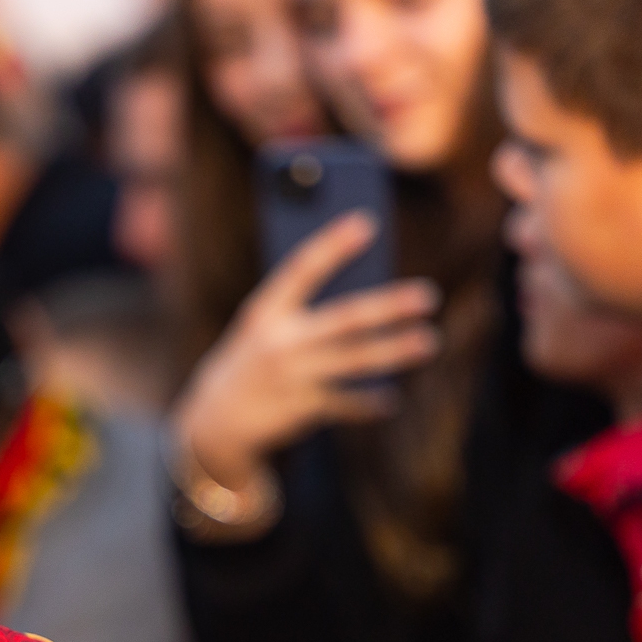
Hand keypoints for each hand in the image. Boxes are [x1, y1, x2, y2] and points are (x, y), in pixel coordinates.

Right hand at [174, 212, 438, 487]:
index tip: (366, 222)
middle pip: (343, 319)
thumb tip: (367, 286)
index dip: (332, 245)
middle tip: (428, 295)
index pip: (301, 269)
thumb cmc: (253, 358)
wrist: (214, 420)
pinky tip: (390, 399)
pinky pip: (343, 405)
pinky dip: (368, 403)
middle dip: (387, 306)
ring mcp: (290, 377)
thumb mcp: (263, 326)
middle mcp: (278, 342)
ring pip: (352, 361)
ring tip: (427, 341)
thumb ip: (302, 306)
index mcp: (265, 311)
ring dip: (393, 351)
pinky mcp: (298, 410)